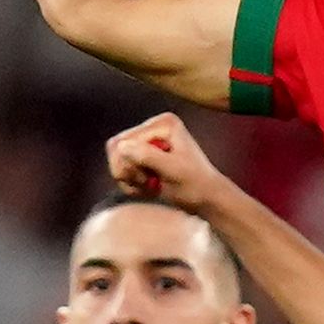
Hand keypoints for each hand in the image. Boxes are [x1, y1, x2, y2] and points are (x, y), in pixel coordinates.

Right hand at [105, 113, 236, 216]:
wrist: (208, 200)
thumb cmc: (195, 186)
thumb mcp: (173, 170)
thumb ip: (148, 156)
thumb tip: (122, 146)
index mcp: (163, 123)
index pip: (123, 142)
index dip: (129, 165)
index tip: (148, 180)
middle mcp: (154, 126)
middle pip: (116, 148)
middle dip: (128, 171)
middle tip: (147, 184)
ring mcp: (148, 140)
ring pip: (116, 159)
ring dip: (129, 178)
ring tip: (150, 187)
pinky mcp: (144, 154)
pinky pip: (122, 167)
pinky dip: (131, 182)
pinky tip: (148, 188)